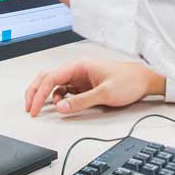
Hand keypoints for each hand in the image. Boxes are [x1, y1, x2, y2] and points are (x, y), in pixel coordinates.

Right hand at [24, 59, 166, 116]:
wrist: (145, 80)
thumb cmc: (129, 81)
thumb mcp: (104, 94)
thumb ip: (80, 102)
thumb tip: (60, 107)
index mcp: (79, 65)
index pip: (51, 78)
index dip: (39, 94)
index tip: (34, 109)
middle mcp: (77, 69)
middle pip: (47, 77)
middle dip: (35, 92)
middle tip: (29, 108)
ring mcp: (80, 76)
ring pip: (54, 83)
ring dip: (44, 95)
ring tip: (38, 108)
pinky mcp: (84, 84)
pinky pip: (65, 89)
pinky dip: (57, 97)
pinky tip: (57, 105)